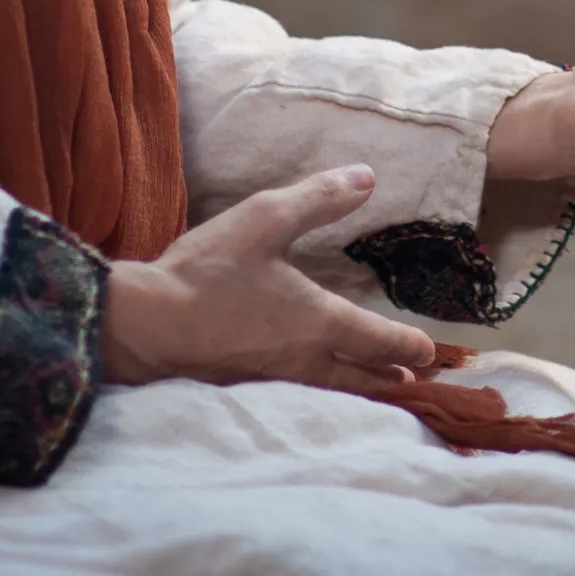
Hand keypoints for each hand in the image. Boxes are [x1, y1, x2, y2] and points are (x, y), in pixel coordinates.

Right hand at [102, 165, 441, 393]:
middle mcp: (305, 360)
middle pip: (362, 377)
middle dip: (392, 378)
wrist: (145, 326)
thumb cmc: (208, 272)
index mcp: (319, 322)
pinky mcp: (246, 389)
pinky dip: (325, 396)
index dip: (408, 346)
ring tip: (379, 391)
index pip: (379, 339)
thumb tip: (367, 178)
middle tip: (414, 383)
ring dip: (362, 391)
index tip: (429, 352)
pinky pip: (301, 397)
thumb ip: (318, 199)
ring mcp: (275, 381)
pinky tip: (316, 390)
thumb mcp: (265, 220)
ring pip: (332, 392)